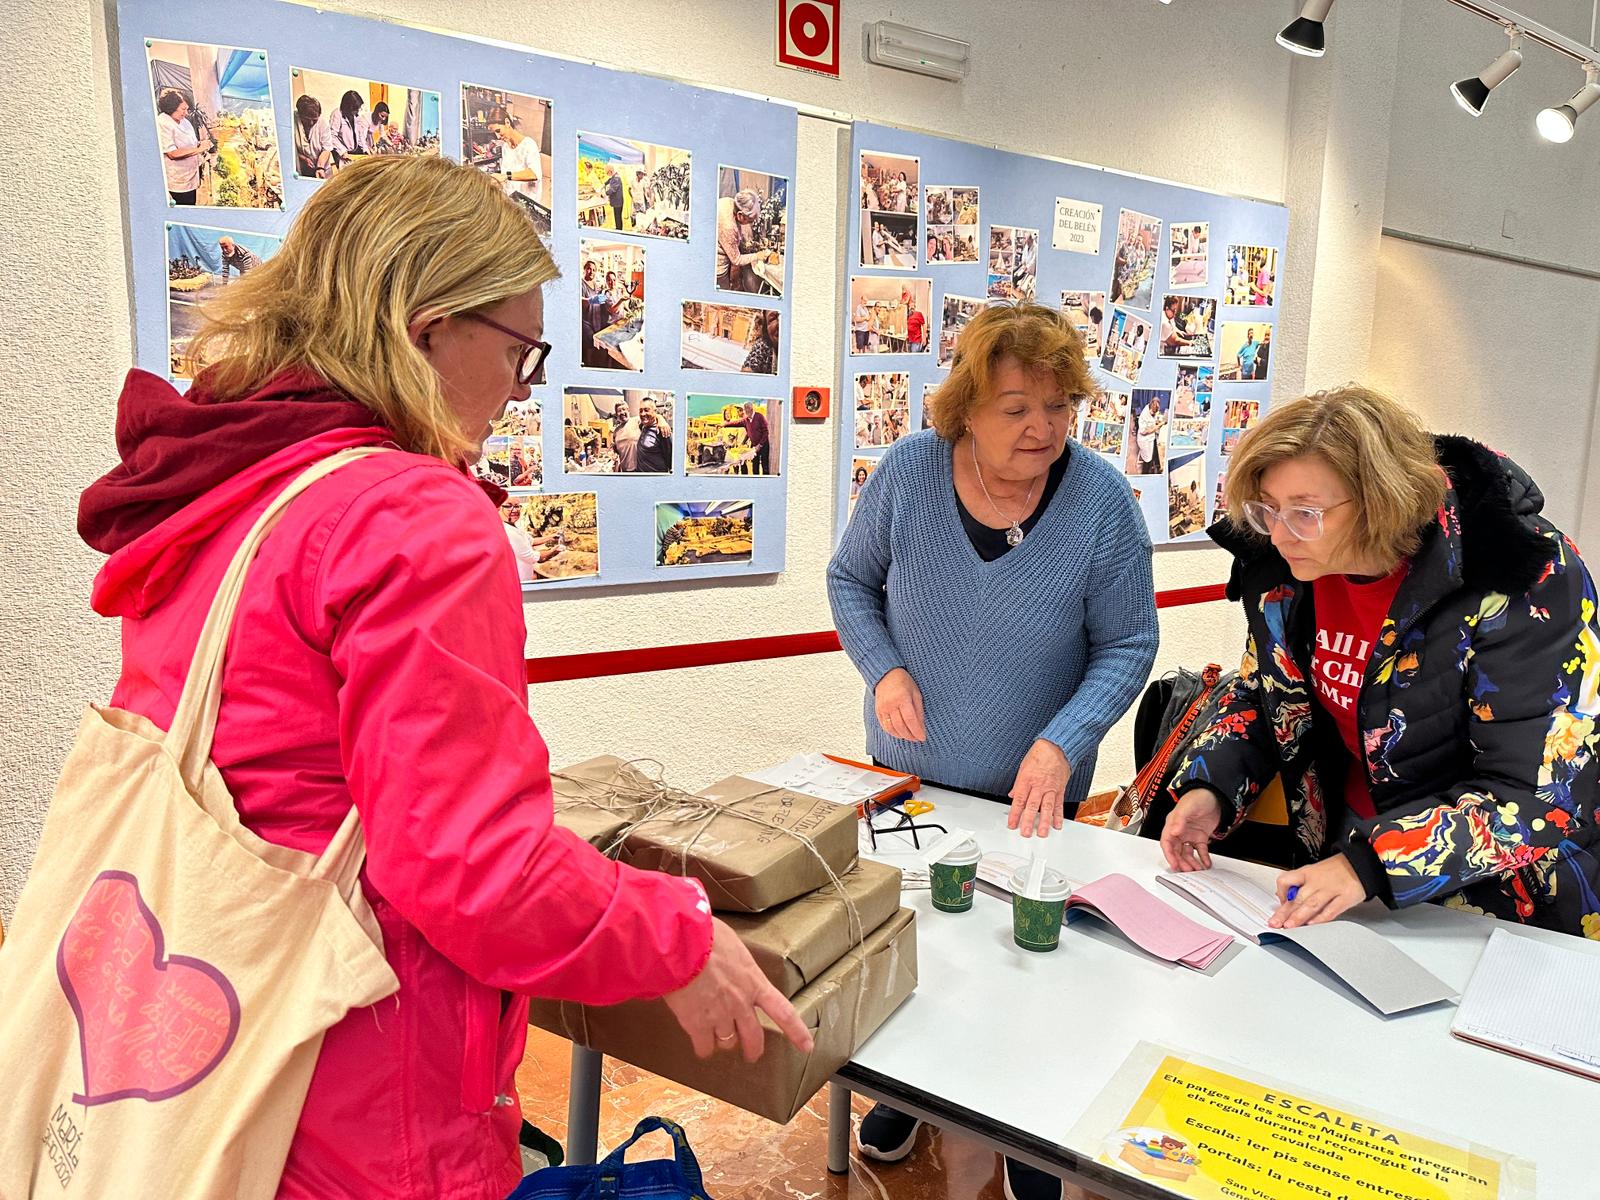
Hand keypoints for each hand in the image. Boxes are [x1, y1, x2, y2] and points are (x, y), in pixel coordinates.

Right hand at [662, 917, 812, 1062]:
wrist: (682, 943)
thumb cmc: (707, 935)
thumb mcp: (733, 945)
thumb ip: (738, 964)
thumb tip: (731, 961)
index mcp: (754, 982)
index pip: (783, 1012)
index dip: (796, 1032)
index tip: (807, 1046)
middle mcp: (741, 1003)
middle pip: (754, 1037)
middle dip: (753, 1049)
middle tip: (751, 1054)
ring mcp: (719, 1016)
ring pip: (727, 1042)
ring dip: (722, 1040)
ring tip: (714, 1033)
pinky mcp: (696, 1024)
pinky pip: (704, 1046)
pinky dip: (703, 1047)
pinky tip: (699, 1043)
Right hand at [874, 668, 925, 742]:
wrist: (886, 674)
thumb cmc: (903, 681)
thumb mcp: (916, 693)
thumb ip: (919, 710)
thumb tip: (922, 727)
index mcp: (902, 698)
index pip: (910, 720)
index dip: (917, 731)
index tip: (923, 737)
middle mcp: (891, 704)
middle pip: (901, 726)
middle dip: (910, 735)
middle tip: (917, 739)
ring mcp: (883, 708)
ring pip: (892, 728)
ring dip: (902, 736)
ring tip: (910, 737)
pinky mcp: (878, 711)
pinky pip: (884, 726)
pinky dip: (892, 732)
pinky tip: (900, 734)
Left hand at [1007, 740, 1069, 837]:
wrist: (1057, 746)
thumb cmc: (1040, 754)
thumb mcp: (1023, 767)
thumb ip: (1018, 784)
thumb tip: (1014, 795)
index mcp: (1027, 780)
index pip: (1019, 800)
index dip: (1015, 813)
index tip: (1012, 824)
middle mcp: (1039, 785)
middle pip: (1032, 806)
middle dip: (1028, 821)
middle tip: (1026, 832)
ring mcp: (1050, 788)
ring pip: (1047, 808)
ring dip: (1044, 822)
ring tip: (1042, 833)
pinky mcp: (1060, 789)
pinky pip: (1059, 804)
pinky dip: (1058, 815)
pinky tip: (1057, 824)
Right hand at [1160, 788, 1222, 871]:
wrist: (1215, 795)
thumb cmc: (1198, 797)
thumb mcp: (1187, 807)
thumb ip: (1179, 820)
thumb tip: (1174, 832)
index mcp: (1172, 824)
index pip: (1167, 843)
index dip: (1169, 855)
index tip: (1174, 864)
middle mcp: (1180, 831)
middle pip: (1177, 851)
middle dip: (1181, 862)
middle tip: (1188, 870)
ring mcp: (1190, 834)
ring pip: (1188, 853)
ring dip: (1192, 862)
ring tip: (1198, 869)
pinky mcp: (1200, 836)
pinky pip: (1200, 850)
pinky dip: (1203, 858)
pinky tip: (1206, 863)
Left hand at [1269, 857, 1364, 928]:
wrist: (1359, 863)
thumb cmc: (1335, 870)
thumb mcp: (1313, 871)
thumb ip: (1298, 884)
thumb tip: (1282, 896)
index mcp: (1306, 873)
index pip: (1286, 881)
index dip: (1280, 894)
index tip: (1278, 906)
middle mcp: (1317, 881)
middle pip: (1297, 897)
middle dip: (1285, 912)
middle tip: (1276, 923)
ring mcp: (1331, 890)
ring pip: (1312, 904)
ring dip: (1299, 917)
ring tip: (1290, 926)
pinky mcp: (1345, 898)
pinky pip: (1331, 910)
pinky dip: (1321, 918)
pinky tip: (1312, 924)